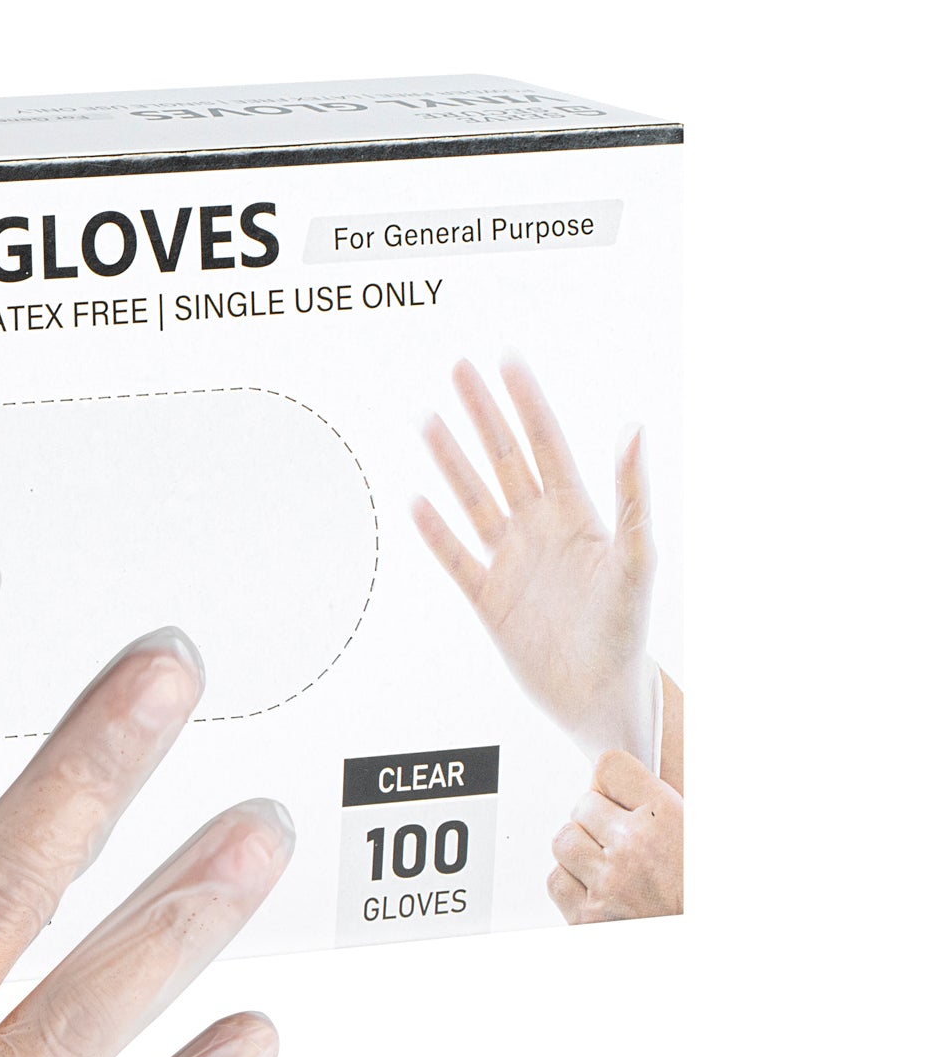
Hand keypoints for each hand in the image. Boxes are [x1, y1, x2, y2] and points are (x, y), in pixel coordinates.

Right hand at [413, 357, 658, 765]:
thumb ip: (632, 495)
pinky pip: (456, 560)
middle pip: (505, 460)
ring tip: (427, 421)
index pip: (546, 444)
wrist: (600, 694)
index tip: (508, 361)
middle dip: (483, 415)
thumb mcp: (638, 560)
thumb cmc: (627, 630)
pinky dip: (435, 533)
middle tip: (459, 369)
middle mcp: (541, 531)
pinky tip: (418, 502)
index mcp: (577, 516)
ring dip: (451, 461)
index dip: (526, 403)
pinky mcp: (489, 601)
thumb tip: (632, 429)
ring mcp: (511, 563)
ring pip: (474, 500)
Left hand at [548, 750, 682, 922]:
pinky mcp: (588, 917)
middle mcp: (634, 847)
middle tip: (621, 839)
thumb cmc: (697, 887)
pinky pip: (557, 880)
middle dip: (598, 819)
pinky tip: (599, 888)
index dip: (613, 782)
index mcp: (666, 818)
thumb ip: (659, 803)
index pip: (610, 768)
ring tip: (611, 865)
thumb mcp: (694, 828)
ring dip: (581, 850)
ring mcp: (608, 883)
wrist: (703, 935)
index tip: (618, 795)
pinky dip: (572, 882)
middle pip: (583, 804)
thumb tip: (610, 781)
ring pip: (565, 841)